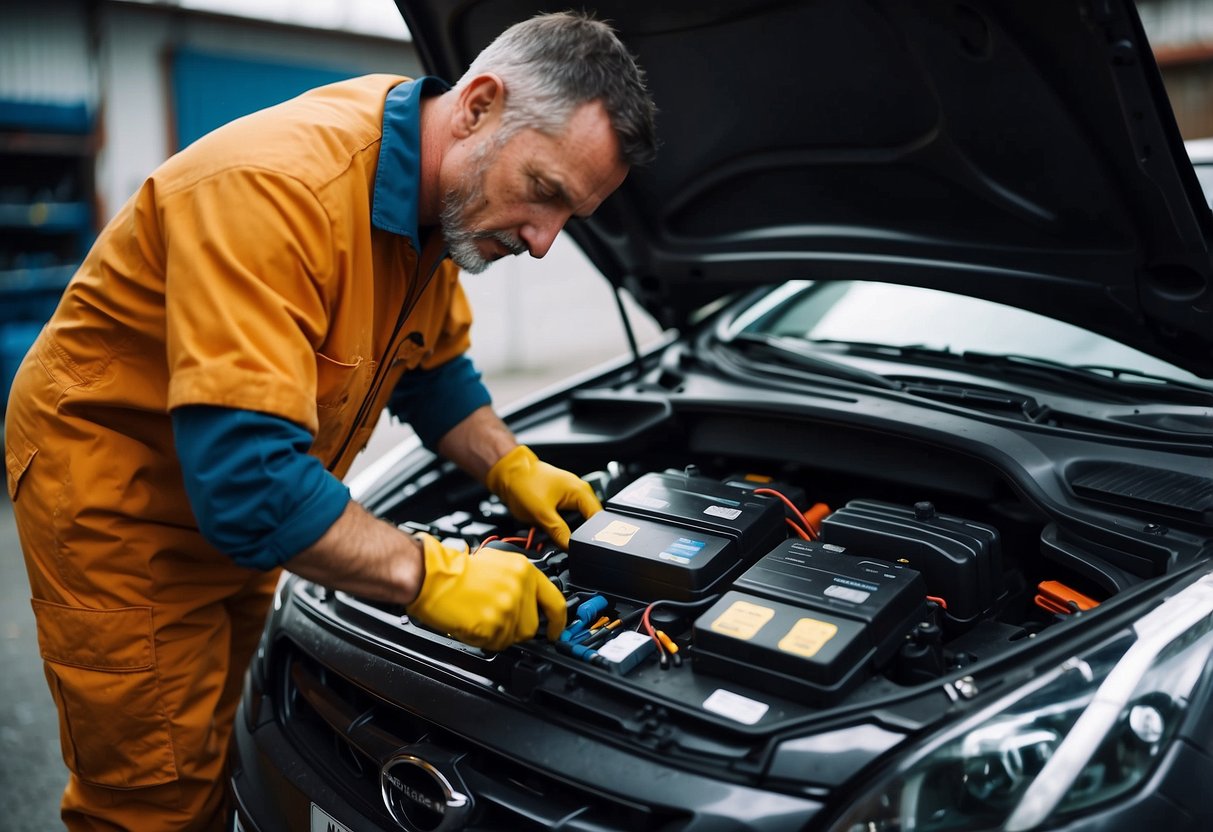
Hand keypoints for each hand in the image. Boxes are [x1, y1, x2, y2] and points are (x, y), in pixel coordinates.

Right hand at [405, 533, 566, 650]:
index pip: (556, 602)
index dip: (558, 622)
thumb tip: (532, 602)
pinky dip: (487, 639)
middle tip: (499, 618)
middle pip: (533, 626)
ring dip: (501, 634)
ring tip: (483, 617)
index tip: (556, 630)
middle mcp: (520, 590)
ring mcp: (508, 609)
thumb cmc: (459, 571)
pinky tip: (475, 623)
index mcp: (526, 571)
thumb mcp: (499, 562)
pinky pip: (497, 643)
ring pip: (515, 637)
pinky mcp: (493, 626)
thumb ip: (521, 581)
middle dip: (518, 628)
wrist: (435, 578)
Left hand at [484, 445, 601, 548]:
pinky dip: (561, 527)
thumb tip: (570, 547)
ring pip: (578, 522)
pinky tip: (552, 530)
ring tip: (557, 536)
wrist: (509, 473)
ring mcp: (570, 497)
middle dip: (579, 535)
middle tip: (567, 545)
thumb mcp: (542, 513)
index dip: (593, 536)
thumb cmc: (524, 484)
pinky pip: (567, 519)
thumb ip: (559, 532)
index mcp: (581, 492)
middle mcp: (579, 493)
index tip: (584, 548)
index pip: (599, 519)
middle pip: (590, 522)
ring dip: (569, 532)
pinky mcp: (561, 501)